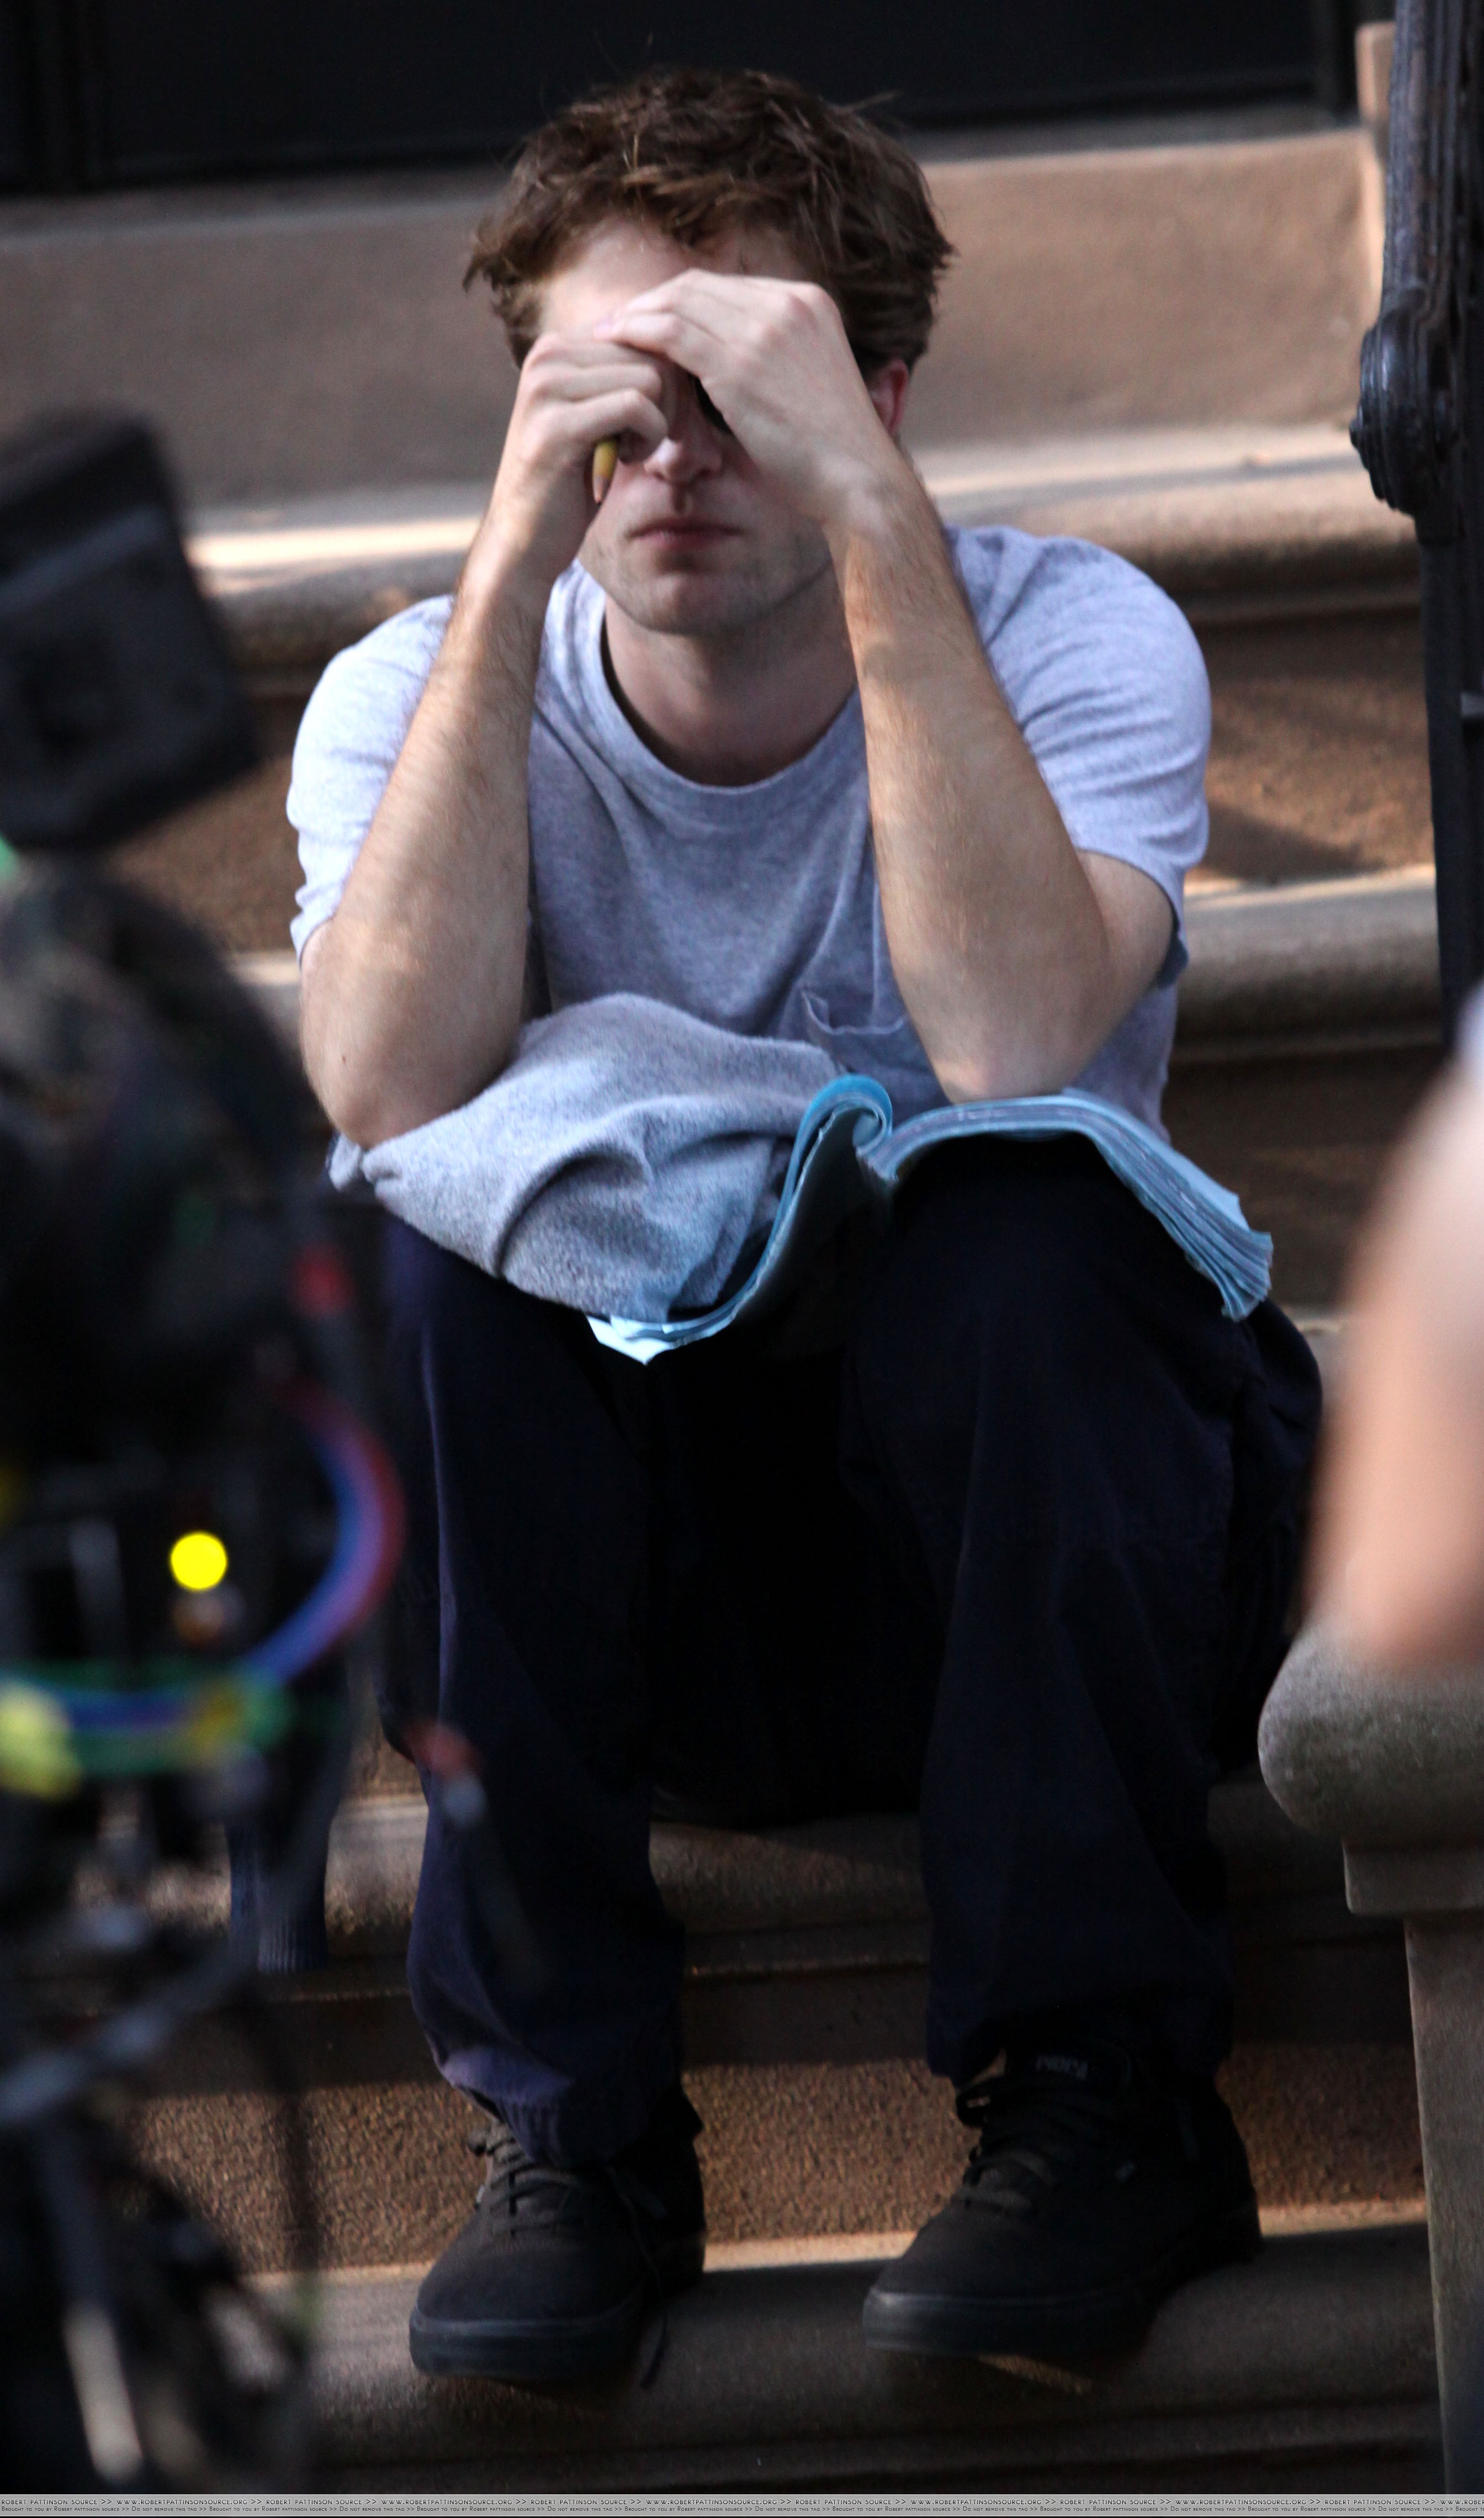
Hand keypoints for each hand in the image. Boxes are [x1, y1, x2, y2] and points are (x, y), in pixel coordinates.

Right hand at [469, 331, 671, 600]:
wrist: (524, 541)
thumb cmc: (571, 484)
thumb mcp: (601, 419)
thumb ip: (626, 379)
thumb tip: (689, 353)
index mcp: (558, 346)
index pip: (645, 333)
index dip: (672, 381)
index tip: (668, 425)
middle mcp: (549, 354)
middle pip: (653, 353)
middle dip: (674, 404)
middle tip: (660, 445)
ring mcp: (548, 386)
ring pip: (651, 378)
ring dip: (660, 423)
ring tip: (635, 452)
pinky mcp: (557, 424)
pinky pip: (637, 407)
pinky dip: (649, 437)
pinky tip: (628, 459)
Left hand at [594, 271, 911, 534]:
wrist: (859, 481)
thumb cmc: (831, 453)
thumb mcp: (805, 385)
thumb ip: (771, 360)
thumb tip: (725, 367)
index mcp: (807, 302)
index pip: (725, 286)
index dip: (680, 300)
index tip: (648, 320)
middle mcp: (788, 303)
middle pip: (697, 285)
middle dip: (651, 302)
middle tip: (616, 323)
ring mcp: (765, 329)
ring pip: (679, 302)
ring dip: (638, 316)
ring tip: (608, 334)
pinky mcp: (741, 363)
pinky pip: (674, 333)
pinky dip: (640, 335)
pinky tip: (618, 346)